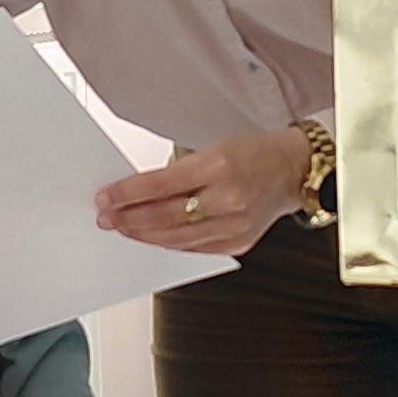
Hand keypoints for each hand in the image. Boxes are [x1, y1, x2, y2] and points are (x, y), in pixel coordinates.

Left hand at [96, 125, 310, 256]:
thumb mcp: (213, 148)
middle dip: (129, 218)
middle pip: (166, 216)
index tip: (106, 197)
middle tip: (107, 218)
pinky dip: (169, 244)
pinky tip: (152, 238)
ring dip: (144, 235)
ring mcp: (235, 226)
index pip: (161, 185)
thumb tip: (136, 191)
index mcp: (219, 166)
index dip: (127, 194)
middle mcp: (229, 199)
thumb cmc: (253, 153)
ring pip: (177, 238)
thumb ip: (177, 171)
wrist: (292, 171)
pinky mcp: (238, 244)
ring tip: (123, 229)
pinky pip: (194, 248)